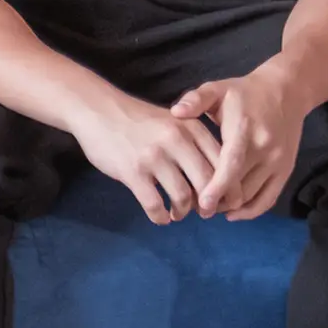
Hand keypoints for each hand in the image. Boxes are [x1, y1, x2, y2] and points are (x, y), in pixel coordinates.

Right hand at [70, 90, 221, 224]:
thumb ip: (195, 143)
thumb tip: (215, 179)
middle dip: (210, 205)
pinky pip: (154, 204)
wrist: (98, 109)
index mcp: (192, 128)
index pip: (223, 164)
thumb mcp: (174, 121)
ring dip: (183, 212)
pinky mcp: (132, 171)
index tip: (225, 201)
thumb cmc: (138, 119)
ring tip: (178, 215)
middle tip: (206, 213)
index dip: (229, 188)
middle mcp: (177, 141)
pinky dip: (160, 217)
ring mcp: (154, 157)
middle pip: (207, 183)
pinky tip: (160, 217)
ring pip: (182, 196)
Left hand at [173, 67, 304, 220]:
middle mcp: (265, 149)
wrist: (286, 91)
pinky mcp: (286, 170)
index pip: (232, 164)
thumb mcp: (217, 89)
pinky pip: (269, 198)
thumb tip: (176, 112)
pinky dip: (251, 210)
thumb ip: (196, 99)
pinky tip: (231, 213)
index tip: (201, 203)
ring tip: (207, 209)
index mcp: (245, 130)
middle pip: (241, 185)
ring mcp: (278, 162)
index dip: (217, 186)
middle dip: (217, 201)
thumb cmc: (243, 93)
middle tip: (193, 210)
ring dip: (230, 207)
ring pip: (253, 195)